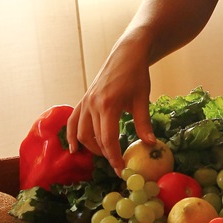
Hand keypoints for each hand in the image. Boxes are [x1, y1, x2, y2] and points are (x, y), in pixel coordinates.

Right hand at [66, 42, 155, 172]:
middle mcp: (93, 104)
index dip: (114, 157)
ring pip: (81, 132)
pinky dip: (71, 135)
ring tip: (105, 155)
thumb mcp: (142, 99)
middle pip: (94, 138)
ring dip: (91, 147)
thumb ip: (143, 123)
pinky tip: (73, 148)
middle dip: (105, 155)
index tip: (121, 169)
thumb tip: (150, 144)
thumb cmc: (137, 74)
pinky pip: (73, 121)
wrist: (126, 53)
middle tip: (117, 164)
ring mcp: (86, 101)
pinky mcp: (84, 99)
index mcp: (108, 104)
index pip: (107, 139)